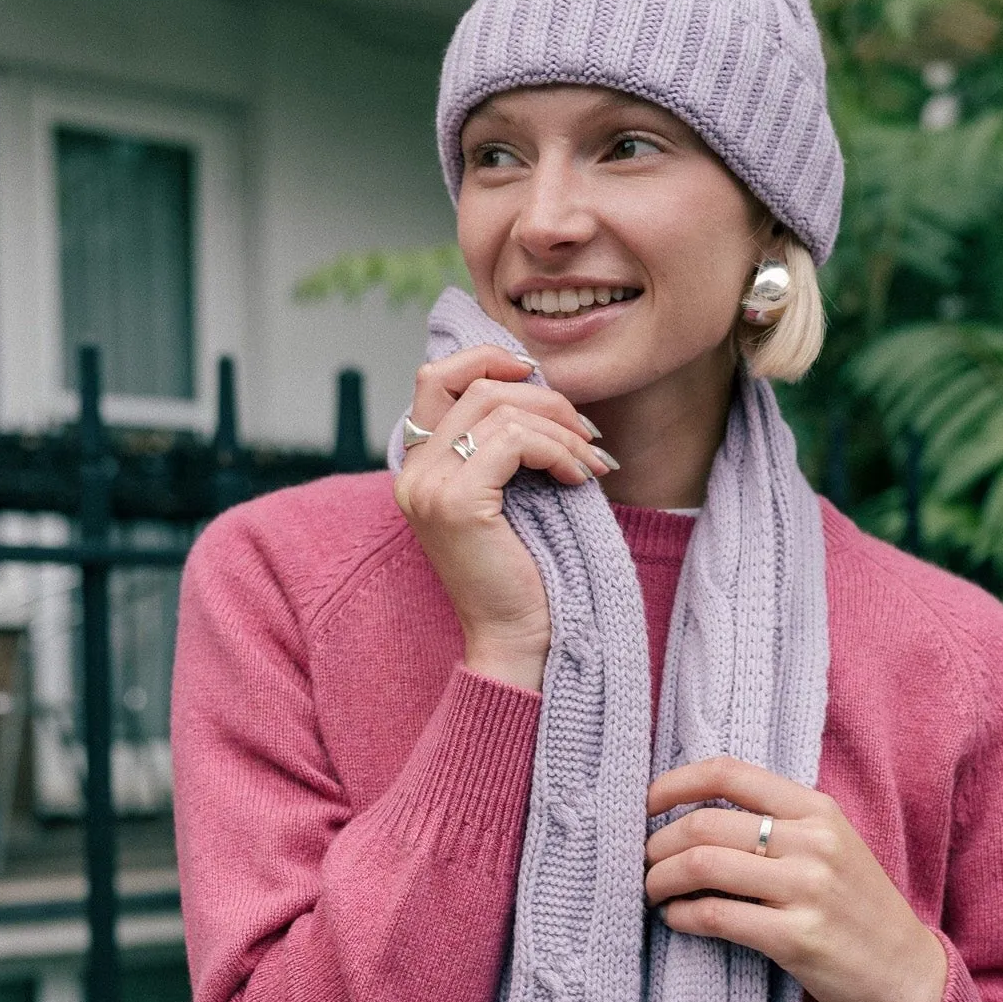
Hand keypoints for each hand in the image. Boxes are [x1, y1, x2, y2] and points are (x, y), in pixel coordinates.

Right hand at [394, 345, 614, 690]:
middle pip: (475, 386)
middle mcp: (412, 473)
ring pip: (501, 411)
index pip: (436, 377)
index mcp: (418, 467)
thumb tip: (540, 383)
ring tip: (590, 463)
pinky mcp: (456, 503)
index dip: (489, 360)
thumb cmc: (525, 572)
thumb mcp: (510, 493)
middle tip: (586, 433)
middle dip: (544, 398)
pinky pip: (515, 442)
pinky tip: (579, 479)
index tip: (540, 380)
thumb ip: (504, 442)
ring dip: (560, 429)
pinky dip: (558, 451)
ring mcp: (428, 487)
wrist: (519, 640)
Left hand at [644, 757, 946, 1001]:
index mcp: (816, 809)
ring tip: (653, 890)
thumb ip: (774, 822)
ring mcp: (807, 888)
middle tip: (643, 861)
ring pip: (702, 865)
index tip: (645, 803)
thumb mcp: (828, 845)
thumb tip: (691, 812)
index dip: (675, 784)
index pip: (729, 773)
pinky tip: (676, 918)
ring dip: (660, 879)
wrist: (907, 972)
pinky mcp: (797, 937)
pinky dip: (682, 915)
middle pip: (705, 823)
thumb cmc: (855, 905)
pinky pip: (716, 915)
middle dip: (658, 843)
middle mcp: (813, 841)